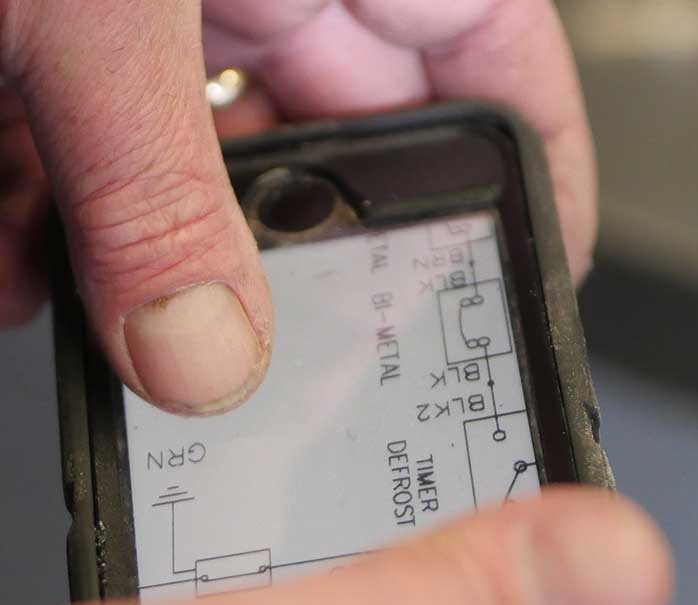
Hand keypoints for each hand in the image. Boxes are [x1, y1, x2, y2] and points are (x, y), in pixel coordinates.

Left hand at [0, 0, 595, 413]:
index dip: (534, 200)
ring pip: (222, 170)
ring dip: (164, 261)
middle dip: (310, 272)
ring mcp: (197, 6)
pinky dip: (64, 217)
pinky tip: (26, 270)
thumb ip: (151, 177)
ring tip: (125, 337)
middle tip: (292, 362)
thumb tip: (196, 353)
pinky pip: (115, 147)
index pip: (511, 88)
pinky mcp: (94, 31)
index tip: (516, 295)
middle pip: (353, 162)